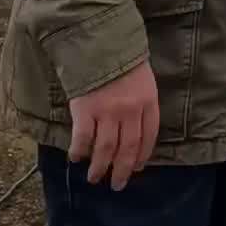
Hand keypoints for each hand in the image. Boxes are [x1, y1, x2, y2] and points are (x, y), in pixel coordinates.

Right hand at [68, 58, 157, 190]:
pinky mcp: (85, 109)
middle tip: (116, 185)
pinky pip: (83, 138)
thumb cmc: (122, 58)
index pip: (149, 137)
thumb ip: (141, 104)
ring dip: (99, 167)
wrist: (99, 39)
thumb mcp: (143, 79)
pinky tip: (76, 158)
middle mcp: (130, 110)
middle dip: (122, 171)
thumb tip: (136, 133)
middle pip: (128, 149)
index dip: (142, 157)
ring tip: (94, 178)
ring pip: (106, 149)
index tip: (135, 169)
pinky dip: (79, 151)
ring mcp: (108, 111)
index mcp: (148, 101)